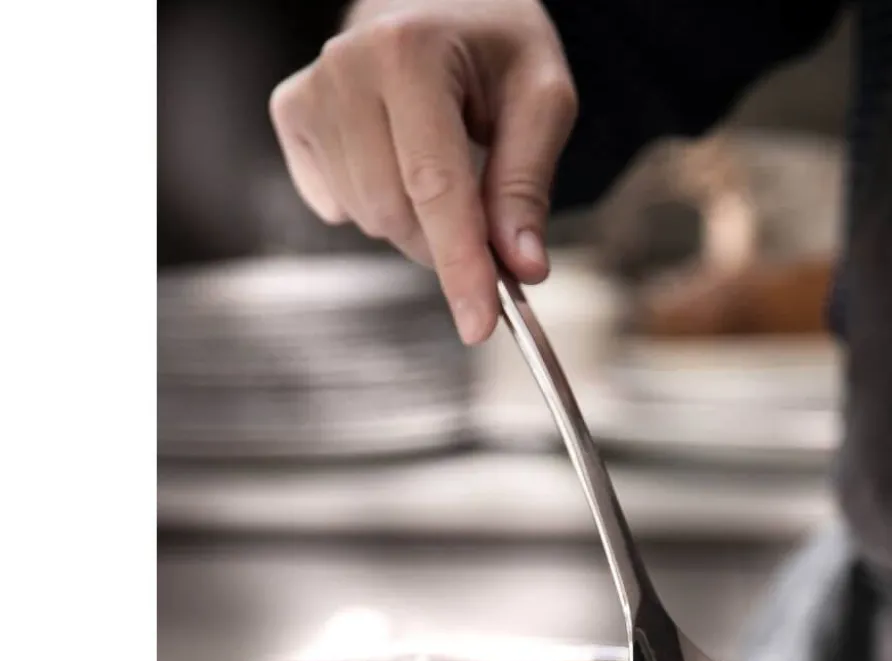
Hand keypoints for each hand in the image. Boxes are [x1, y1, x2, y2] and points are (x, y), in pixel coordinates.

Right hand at [270, 0, 576, 342]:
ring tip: (443, 164)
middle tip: (486, 210)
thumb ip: (529, 185)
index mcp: (410, 52)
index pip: (435, 187)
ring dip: (416, 222)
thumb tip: (523, 269)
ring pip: (367, 219)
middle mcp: (346, 66)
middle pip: (396, 215)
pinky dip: (378, 204)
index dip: (460, 267)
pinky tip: (398, 158)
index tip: (478, 326)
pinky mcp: (292, 114)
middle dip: (448, 239)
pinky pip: (338, 207)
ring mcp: (311, 91)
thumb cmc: (495, 45)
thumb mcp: (541, 97)